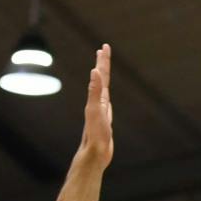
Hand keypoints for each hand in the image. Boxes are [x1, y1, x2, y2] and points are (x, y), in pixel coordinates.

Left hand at [79, 44, 112, 164]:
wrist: (94, 154)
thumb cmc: (95, 134)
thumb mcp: (95, 111)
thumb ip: (94, 91)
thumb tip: (94, 72)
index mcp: (97, 98)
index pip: (100, 75)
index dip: (103, 61)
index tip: (104, 47)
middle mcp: (98, 102)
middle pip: (101, 79)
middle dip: (103, 64)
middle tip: (103, 49)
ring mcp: (101, 111)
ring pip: (103, 90)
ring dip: (103, 78)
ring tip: (103, 69)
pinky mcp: (105, 120)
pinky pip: (107, 103)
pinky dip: (107, 96)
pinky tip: (107, 98)